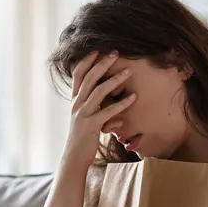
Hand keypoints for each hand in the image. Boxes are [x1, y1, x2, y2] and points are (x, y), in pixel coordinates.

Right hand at [63, 51, 136, 169]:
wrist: (74, 157)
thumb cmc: (83, 139)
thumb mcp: (87, 121)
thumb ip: (98, 111)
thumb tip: (116, 112)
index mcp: (75, 101)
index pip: (78, 75)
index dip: (86, 61)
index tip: (97, 49)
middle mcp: (77, 104)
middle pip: (89, 78)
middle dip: (102, 64)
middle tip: (115, 52)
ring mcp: (83, 114)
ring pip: (98, 91)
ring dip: (114, 80)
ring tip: (128, 71)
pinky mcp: (92, 125)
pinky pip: (108, 111)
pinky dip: (121, 104)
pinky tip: (133, 97)